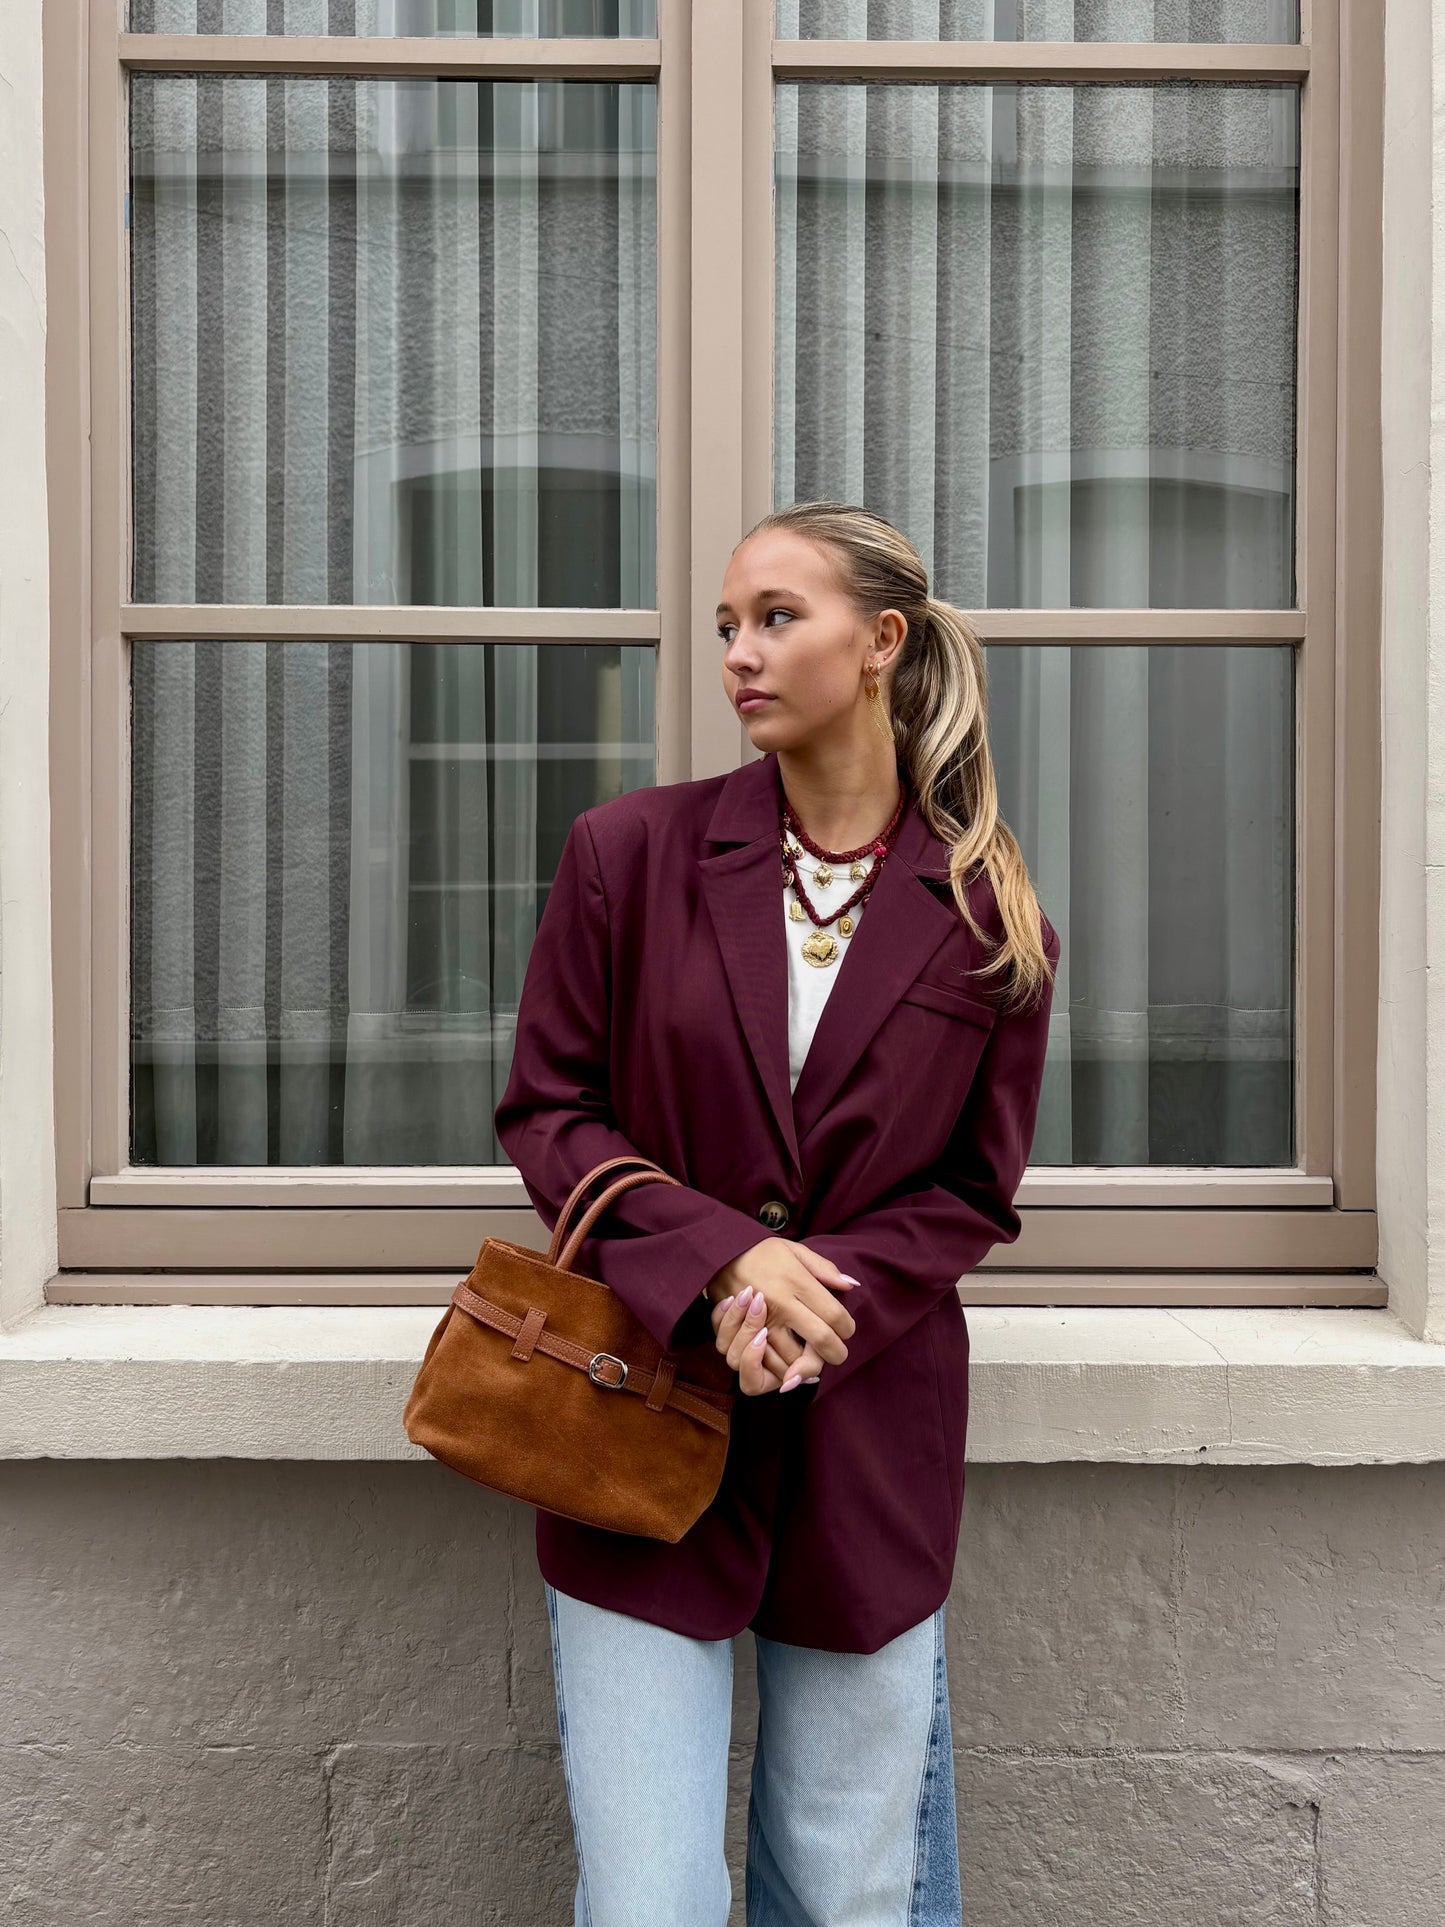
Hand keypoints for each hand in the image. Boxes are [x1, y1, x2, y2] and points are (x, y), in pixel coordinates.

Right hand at [705, 1238, 862, 1394]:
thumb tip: (851, 1285)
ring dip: (809, 1364)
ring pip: (797, 1359)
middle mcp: (782, 1305)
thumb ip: (824, 1268)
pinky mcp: (745, 1336)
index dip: (848, 1328)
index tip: (846, 1329)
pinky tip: (791, 1362)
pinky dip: (783, 1368)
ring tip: (813, 1356)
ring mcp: (762, 1324)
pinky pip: (769, 1364)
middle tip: (837, 1351)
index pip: (835, 1316)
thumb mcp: (793, 1249)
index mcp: (797, 1282)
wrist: (717, 1258)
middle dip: (836, 1353)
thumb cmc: (760, 1253)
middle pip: (822, 1341)